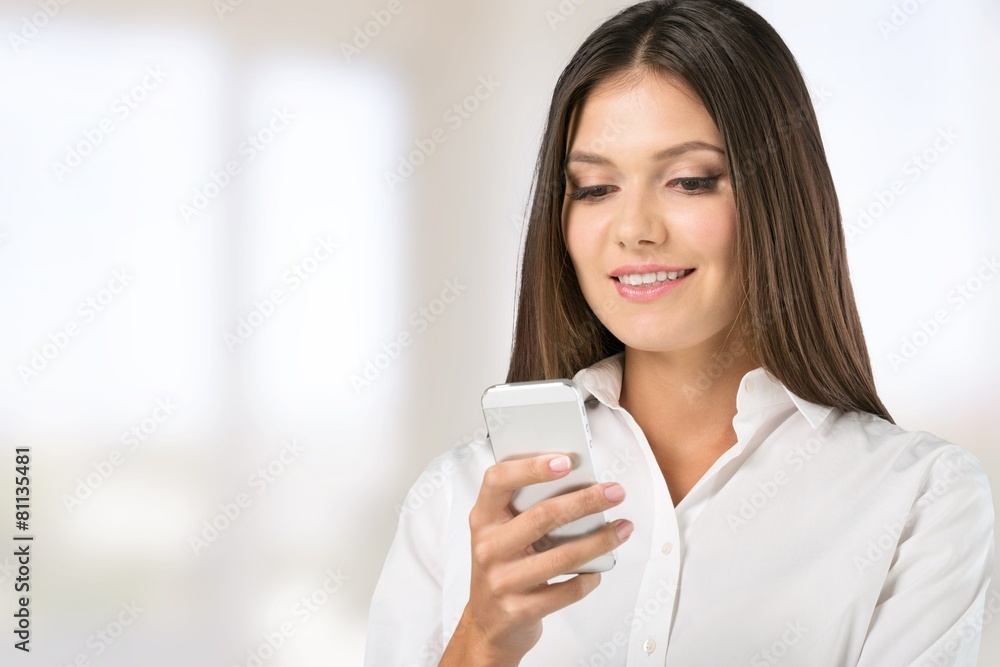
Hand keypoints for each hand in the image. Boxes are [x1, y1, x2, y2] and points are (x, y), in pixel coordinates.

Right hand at [441, 453, 631, 664]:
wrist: (488, 626)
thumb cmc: (502, 567)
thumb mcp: (500, 533)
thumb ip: (524, 508)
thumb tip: (577, 481)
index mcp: (483, 518)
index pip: (498, 480)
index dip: (531, 467)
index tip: (566, 461)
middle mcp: (488, 546)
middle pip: (542, 516)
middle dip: (586, 501)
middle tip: (615, 492)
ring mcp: (502, 580)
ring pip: (562, 555)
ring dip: (600, 540)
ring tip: (623, 528)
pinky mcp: (519, 609)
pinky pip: (567, 590)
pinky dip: (589, 578)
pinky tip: (599, 570)